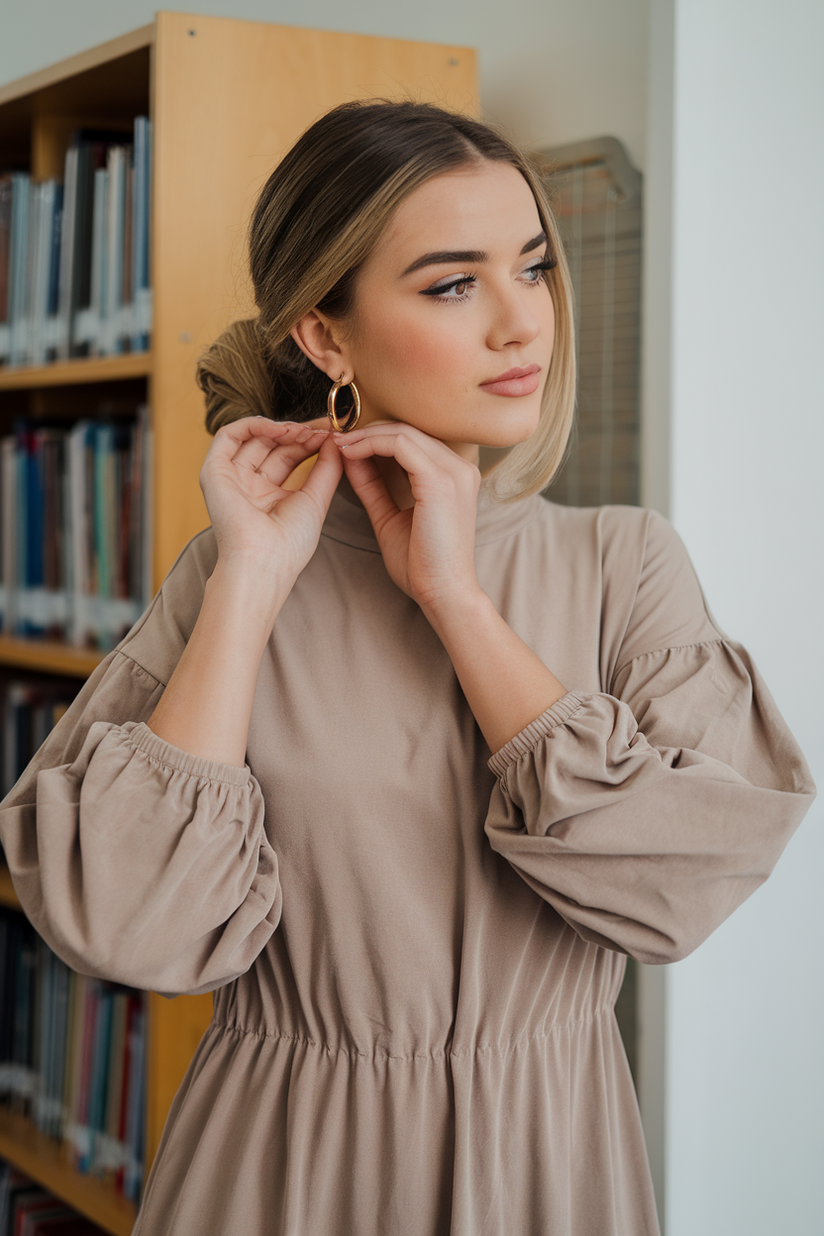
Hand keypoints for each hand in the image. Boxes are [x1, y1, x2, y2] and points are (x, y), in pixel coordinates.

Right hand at [199, 417, 341, 584]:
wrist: (263, 562)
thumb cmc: (289, 544)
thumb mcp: (316, 499)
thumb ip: (327, 468)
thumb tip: (335, 440)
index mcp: (270, 496)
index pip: (289, 456)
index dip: (309, 442)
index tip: (331, 433)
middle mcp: (249, 485)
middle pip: (273, 446)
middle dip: (299, 434)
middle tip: (322, 430)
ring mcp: (231, 478)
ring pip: (253, 438)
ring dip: (281, 429)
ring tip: (304, 432)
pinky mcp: (214, 472)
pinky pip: (229, 436)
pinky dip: (254, 425)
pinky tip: (280, 429)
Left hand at [335, 422, 482, 614]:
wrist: (444, 594)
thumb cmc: (422, 565)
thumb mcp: (390, 516)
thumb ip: (373, 486)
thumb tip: (349, 457)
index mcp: (453, 476)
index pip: (412, 440)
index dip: (374, 437)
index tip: (344, 446)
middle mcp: (459, 468)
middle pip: (407, 430)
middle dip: (366, 431)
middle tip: (335, 440)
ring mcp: (453, 472)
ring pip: (402, 432)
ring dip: (364, 436)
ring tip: (338, 446)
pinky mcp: (440, 481)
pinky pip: (400, 445)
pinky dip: (370, 445)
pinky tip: (348, 455)